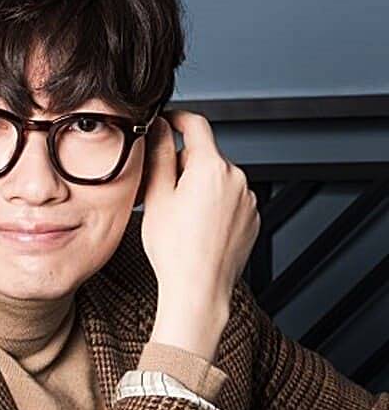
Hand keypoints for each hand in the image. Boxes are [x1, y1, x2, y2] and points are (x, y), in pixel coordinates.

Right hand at [136, 109, 260, 312]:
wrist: (198, 290)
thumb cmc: (176, 252)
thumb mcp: (157, 198)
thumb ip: (159, 155)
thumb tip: (159, 128)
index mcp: (211, 167)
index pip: (196, 125)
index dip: (177, 119)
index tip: (168, 122)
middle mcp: (237, 178)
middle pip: (206, 157)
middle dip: (185, 166)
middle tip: (163, 194)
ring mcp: (248, 200)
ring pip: (218, 181)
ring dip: (200, 188)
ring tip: (182, 219)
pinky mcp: (252, 219)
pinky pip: (231, 201)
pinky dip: (215, 207)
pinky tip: (199, 230)